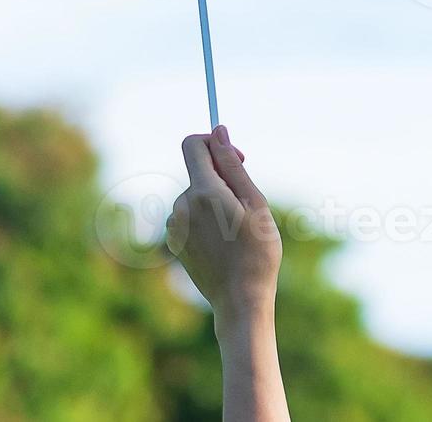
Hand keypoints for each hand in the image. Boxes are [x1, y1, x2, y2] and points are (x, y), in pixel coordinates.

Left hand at [167, 126, 281, 330]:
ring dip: (215, 201)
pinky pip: (190, 215)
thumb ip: (233, 165)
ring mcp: (174, 224)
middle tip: (246, 206)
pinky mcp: (174, 240)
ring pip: (196, 194)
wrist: (240, 300)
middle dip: (222, 178)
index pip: (193, 145)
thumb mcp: (255, 203)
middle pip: (199, 172)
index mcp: (203, 192)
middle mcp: (182, 205)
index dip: (214, 143)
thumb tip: (218, 131)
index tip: (236, 158)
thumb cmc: (257, 252)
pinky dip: (206, 219)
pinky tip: (223, 243)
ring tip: (235, 230)